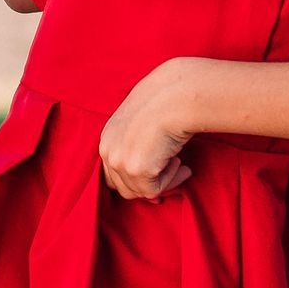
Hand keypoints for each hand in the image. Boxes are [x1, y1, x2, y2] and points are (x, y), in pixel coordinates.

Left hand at [98, 63, 195, 201]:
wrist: (175, 96)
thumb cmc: (165, 101)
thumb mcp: (144, 121)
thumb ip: (140, 143)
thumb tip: (151, 165)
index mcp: (108, 137)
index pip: (113, 172)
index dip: (136, 180)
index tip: (158, 177)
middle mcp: (107, 150)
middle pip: (123, 187)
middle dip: (148, 185)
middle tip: (174, 172)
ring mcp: (119, 161)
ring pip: (140, 191)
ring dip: (164, 180)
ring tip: (180, 162)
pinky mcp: (135, 170)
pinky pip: (154, 190)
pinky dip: (170, 179)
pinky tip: (178, 160)